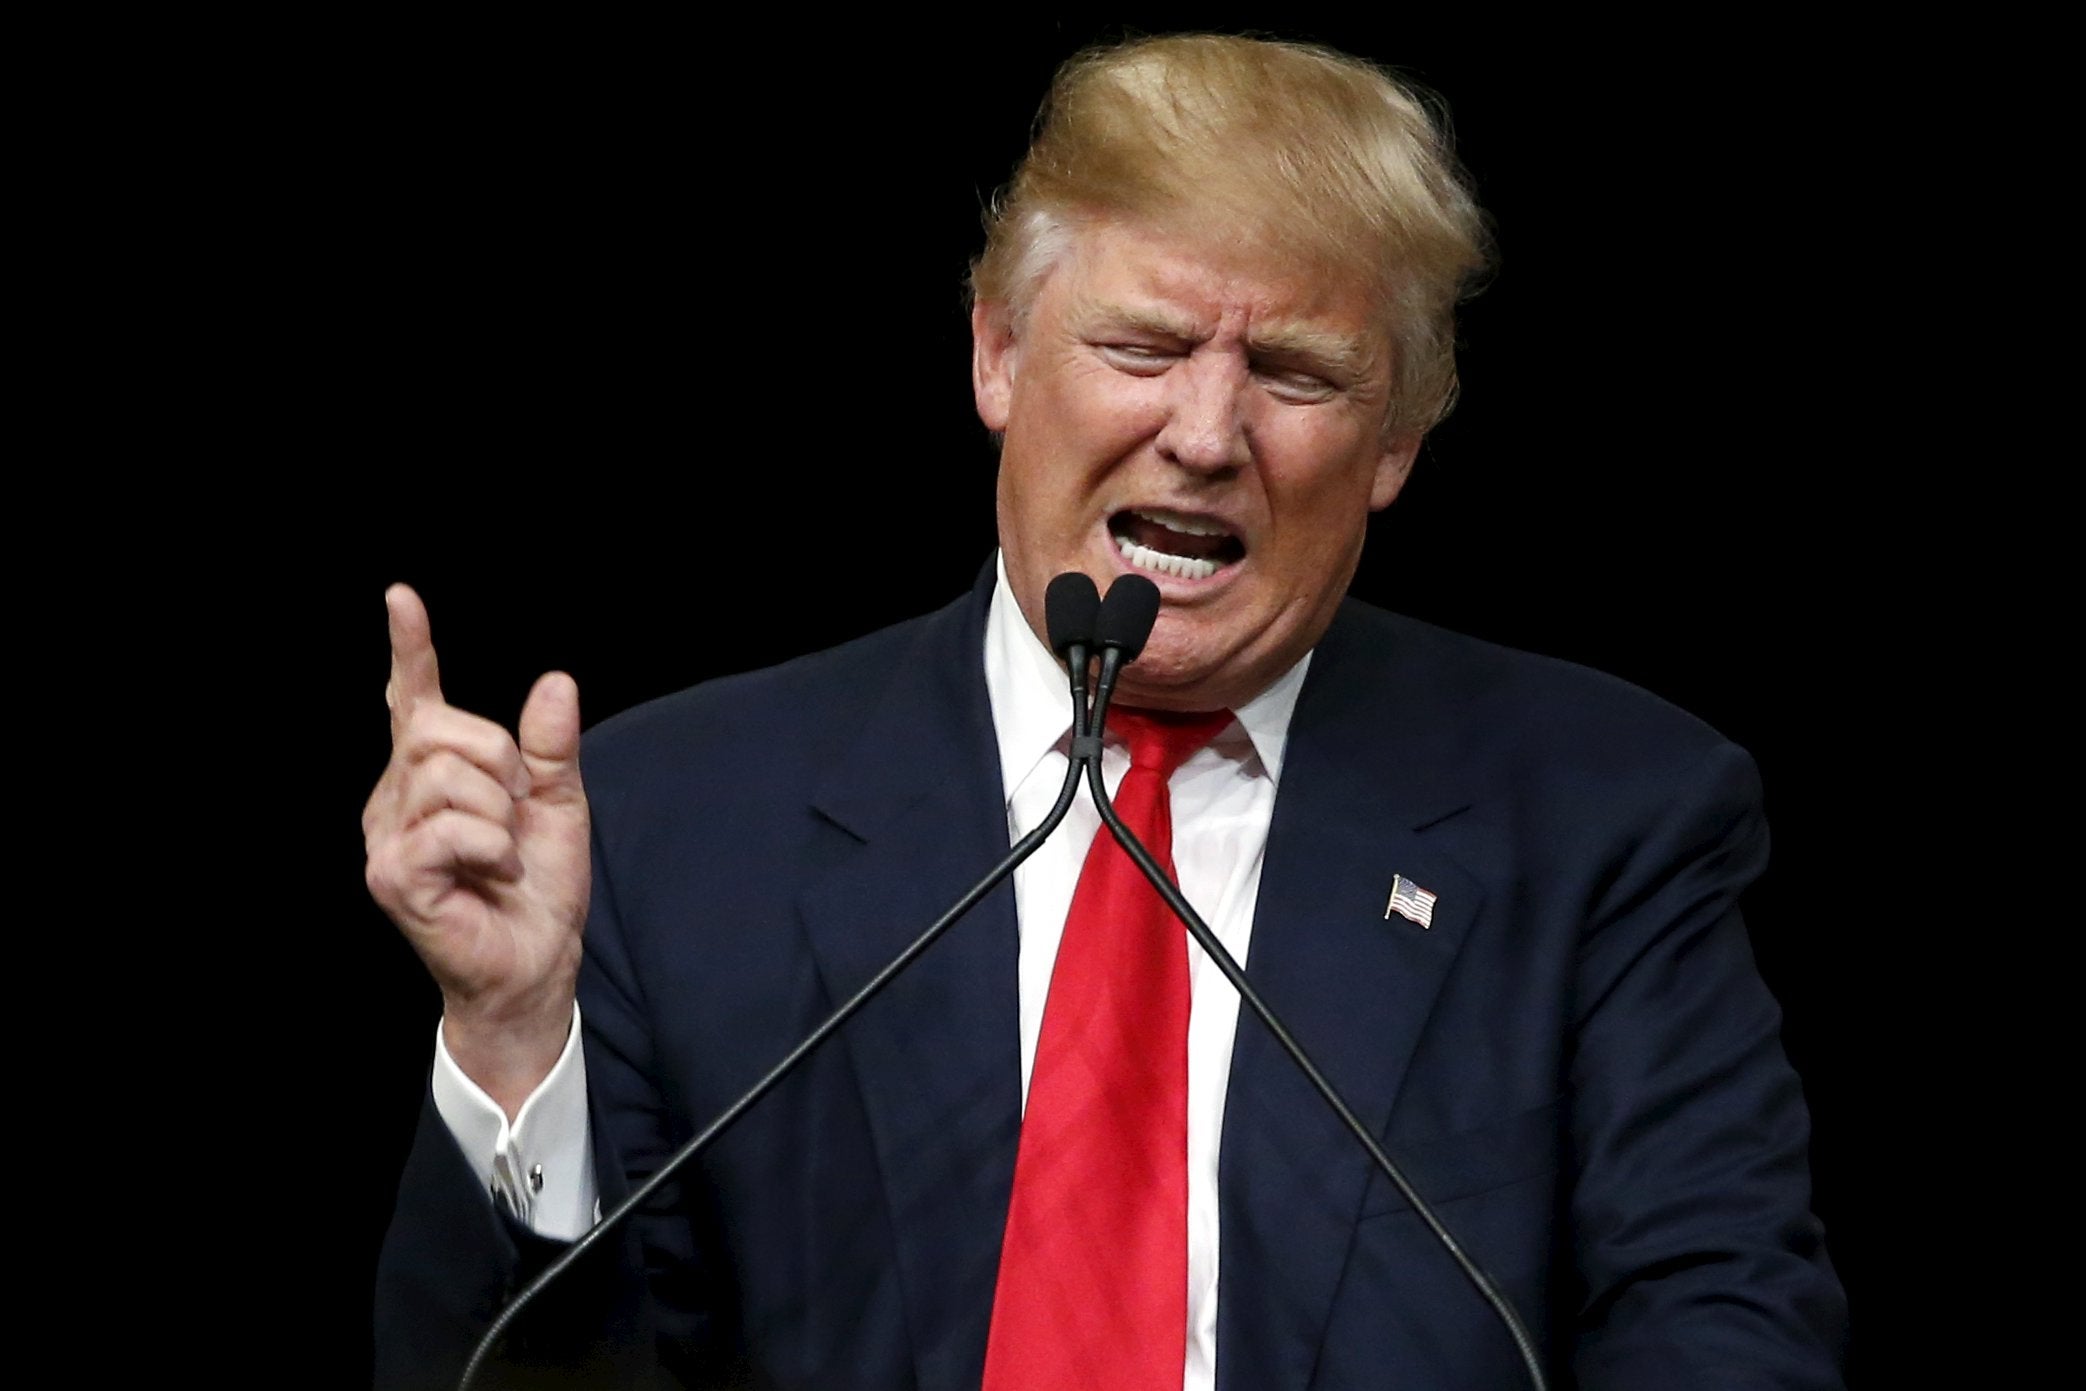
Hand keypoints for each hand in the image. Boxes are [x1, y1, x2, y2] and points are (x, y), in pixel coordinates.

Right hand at [363, 584, 590, 1117]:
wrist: (535, 962)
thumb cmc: (537, 887)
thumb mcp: (558, 802)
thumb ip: (549, 745)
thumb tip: (555, 681)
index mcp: (431, 774)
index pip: (414, 700)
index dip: (409, 648)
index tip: (402, 597)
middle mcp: (397, 797)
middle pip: (442, 727)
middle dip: (500, 760)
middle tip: (516, 814)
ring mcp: (387, 836)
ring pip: (449, 774)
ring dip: (500, 813)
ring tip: (502, 855)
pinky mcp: (391, 875)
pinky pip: (450, 827)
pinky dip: (491, 846)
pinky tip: (493, 872)